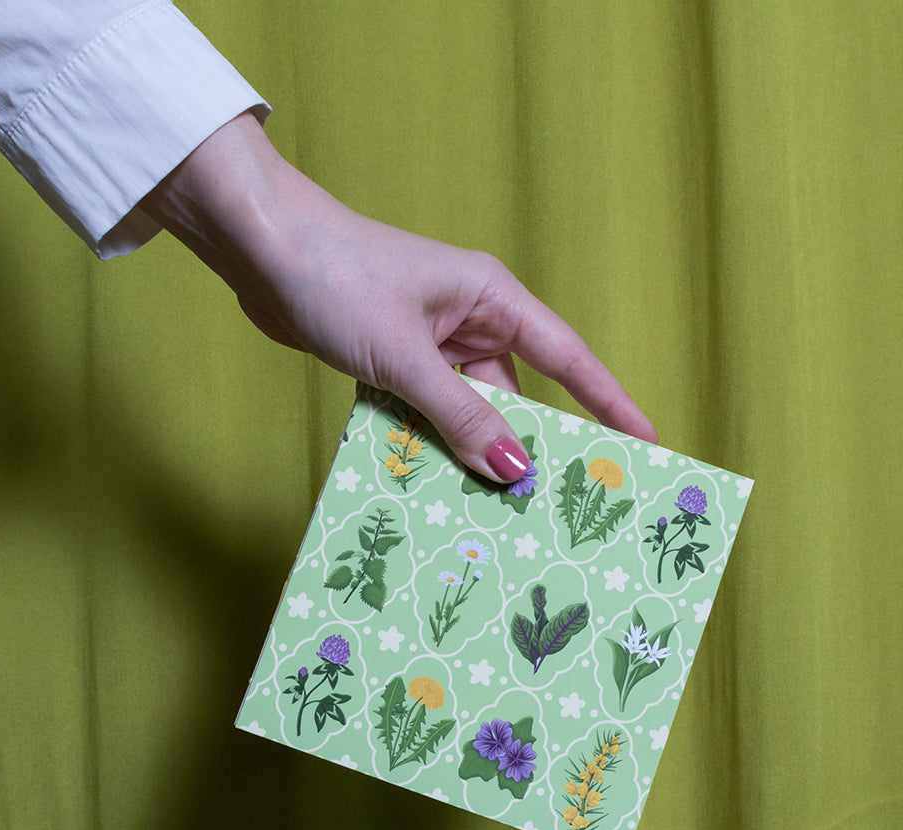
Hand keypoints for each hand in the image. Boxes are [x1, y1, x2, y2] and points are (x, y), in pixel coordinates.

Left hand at [142, 111, 657, 482]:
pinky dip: (427, 442)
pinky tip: (428, 483)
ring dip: (467, 453)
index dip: (609, 403)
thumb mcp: (404, 355)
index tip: (646, 442)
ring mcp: (430, 340)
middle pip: (516, 396)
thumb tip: (514, 470)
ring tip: (483, 510)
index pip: (568, 358)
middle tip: (550, 507)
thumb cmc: (336, 276)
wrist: (256, 246)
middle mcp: (470, 318)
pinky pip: (427, 411)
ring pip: (466, 411)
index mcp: (491, 298)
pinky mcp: (393, 358)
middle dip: (526, 448)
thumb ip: (461, 415)